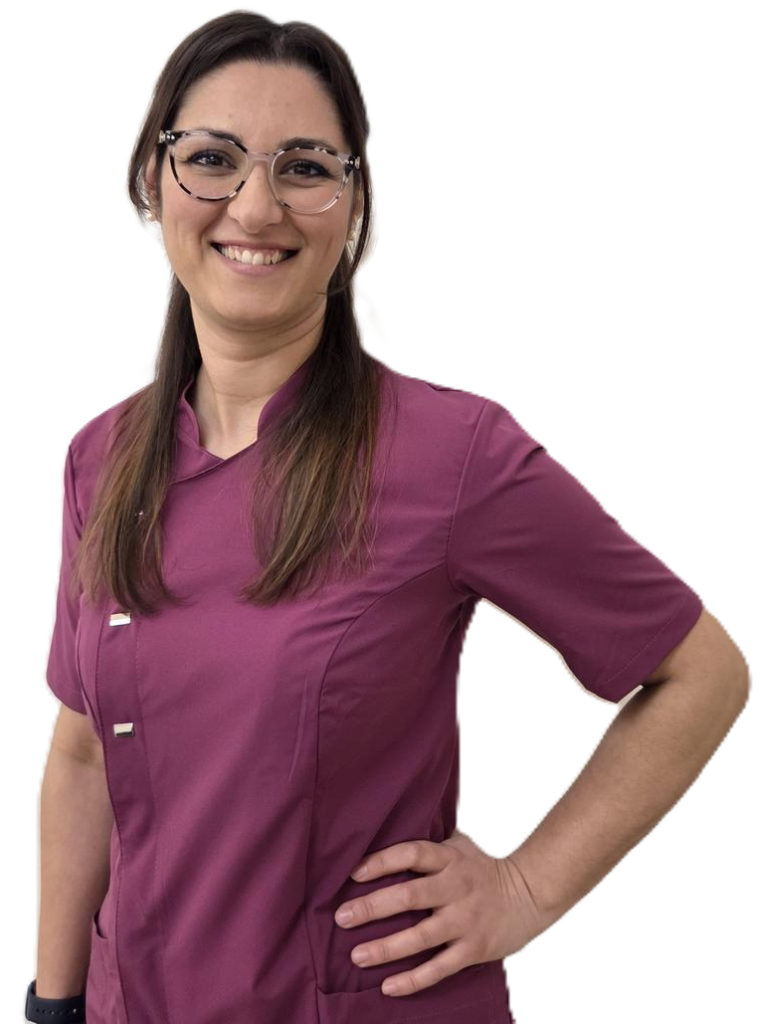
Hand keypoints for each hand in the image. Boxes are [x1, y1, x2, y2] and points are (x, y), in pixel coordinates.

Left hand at [334, 826, 553, 996]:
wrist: (532, 894)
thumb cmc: (485, 868)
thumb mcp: (462, 844)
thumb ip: (432, 838)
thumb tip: (395, 818)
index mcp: (450, 858)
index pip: (412, 853)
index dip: (382, 861)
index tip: (353, 873)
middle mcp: (456, 887)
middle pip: (410, 895)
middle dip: (373, 907)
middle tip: (342, 917)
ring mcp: (465, 920)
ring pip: (422, 936)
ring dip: (387, 947)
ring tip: (357, 955)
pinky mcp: (474, 949)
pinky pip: (440, 968)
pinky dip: (414, 979)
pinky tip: (388, 986)